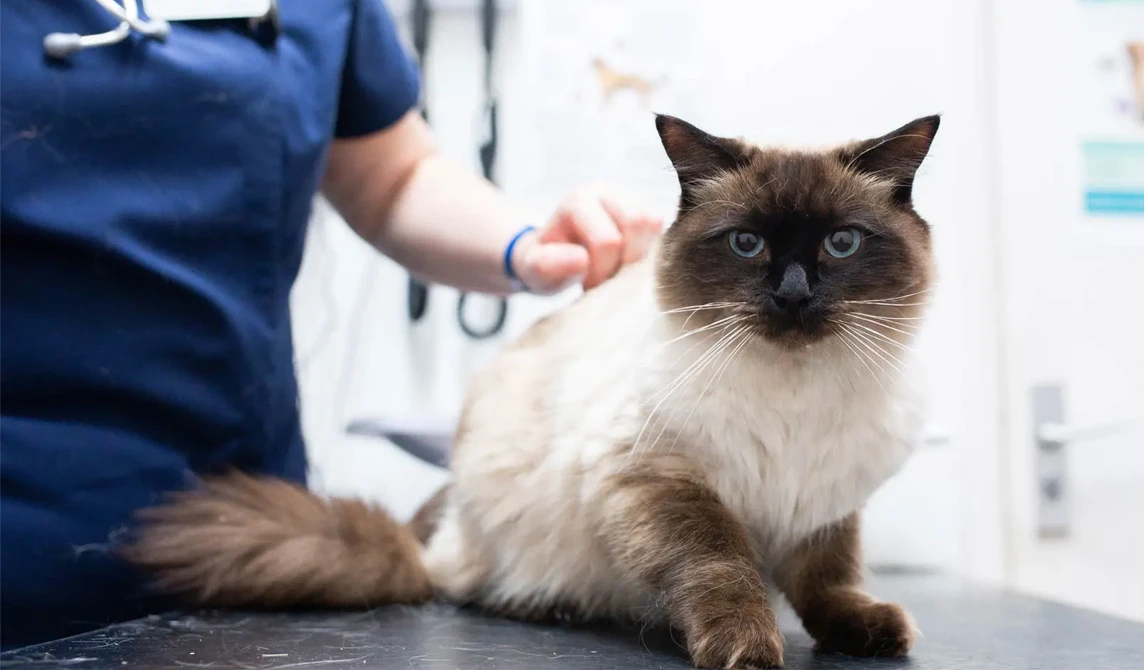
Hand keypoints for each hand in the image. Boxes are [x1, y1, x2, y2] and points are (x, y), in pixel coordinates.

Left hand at [511, 187, 663, 293]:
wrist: (551, 256)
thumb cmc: (544, 263)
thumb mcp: (533, 269)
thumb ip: (546, 265)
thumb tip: (581, 260)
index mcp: (577, 201)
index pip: (607, 240)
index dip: (602, 272)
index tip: (588, 288)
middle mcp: (605, 192)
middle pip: (637, 221)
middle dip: (626, 262)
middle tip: (607, 281)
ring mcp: (628, 197)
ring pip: (654, 223)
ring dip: (640, 258)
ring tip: (616, 273)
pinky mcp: (644, 211)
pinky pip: (662, 230)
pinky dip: (649, 254)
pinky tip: (627, 267)